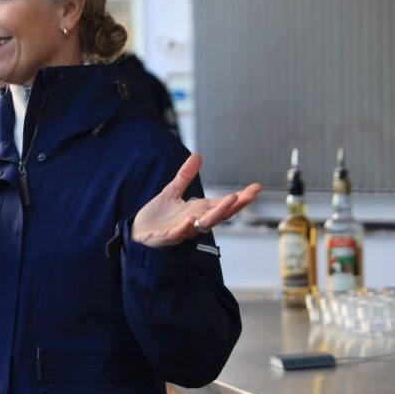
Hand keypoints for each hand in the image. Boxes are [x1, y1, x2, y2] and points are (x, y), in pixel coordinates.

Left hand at [130, 154, 260, 248]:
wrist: (137, 233)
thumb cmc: (156, 217)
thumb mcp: (171, 191)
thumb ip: (185, 176)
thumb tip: (198, 156)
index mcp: (198, 210)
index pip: (223, 203)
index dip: (240, 196)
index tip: (257, 188)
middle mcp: (195, 221)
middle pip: (220, 213)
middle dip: (237, 204)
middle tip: (251, 194)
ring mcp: (183, 230)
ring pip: (205, 223)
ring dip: (218, 212)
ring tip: (231, 200)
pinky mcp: (168, 237)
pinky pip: (179, 233)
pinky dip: (186, 227)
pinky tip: (192, 219)